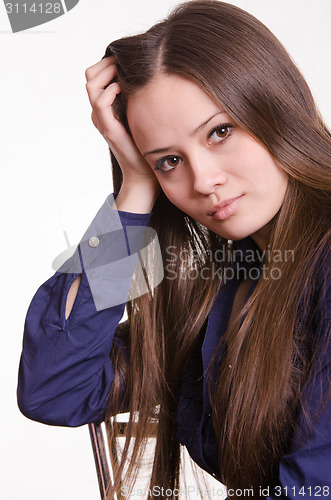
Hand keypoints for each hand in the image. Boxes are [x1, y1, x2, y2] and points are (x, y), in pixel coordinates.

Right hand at [85, 57, 159, 207]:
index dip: (107, 62)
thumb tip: (149, 75)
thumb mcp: (142, 114)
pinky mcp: (108, 128)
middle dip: (107, 63)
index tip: (126, 59)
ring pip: (92, 85)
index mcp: (104, 108)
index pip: (95, 75)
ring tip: (124, 73)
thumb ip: (138, 97)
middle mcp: (99, 112)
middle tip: (126, 62)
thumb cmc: (146, 144)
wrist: (144, 172)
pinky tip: (125, 88)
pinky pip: (101, 102)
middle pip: (90, 76)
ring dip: (108, 73)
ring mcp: (101, 120)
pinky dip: (111, 90)